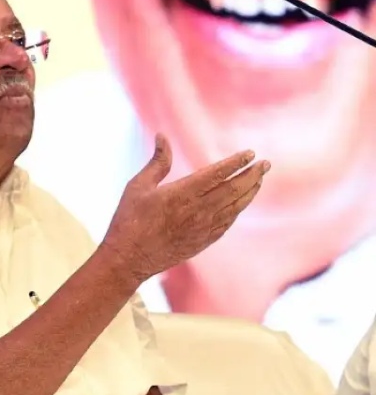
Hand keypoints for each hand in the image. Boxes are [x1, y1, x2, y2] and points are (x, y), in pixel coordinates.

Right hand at [102, 134, 268, 282]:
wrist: (129, 259)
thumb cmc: (129, 220)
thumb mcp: (137, 186)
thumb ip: (157, 162)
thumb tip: (162, 136)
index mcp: (181, 194)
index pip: (217, 174)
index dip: (236, 162)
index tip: (250, 153)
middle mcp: (197, 211)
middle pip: (234, 189)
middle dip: (253, 175)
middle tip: (265, 163)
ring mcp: (203, 228)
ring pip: (236, 206)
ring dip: (251, 191)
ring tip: (259, 179)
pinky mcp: (204, 241)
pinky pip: (228, 222)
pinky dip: (239, 209)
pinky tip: (242, 201)